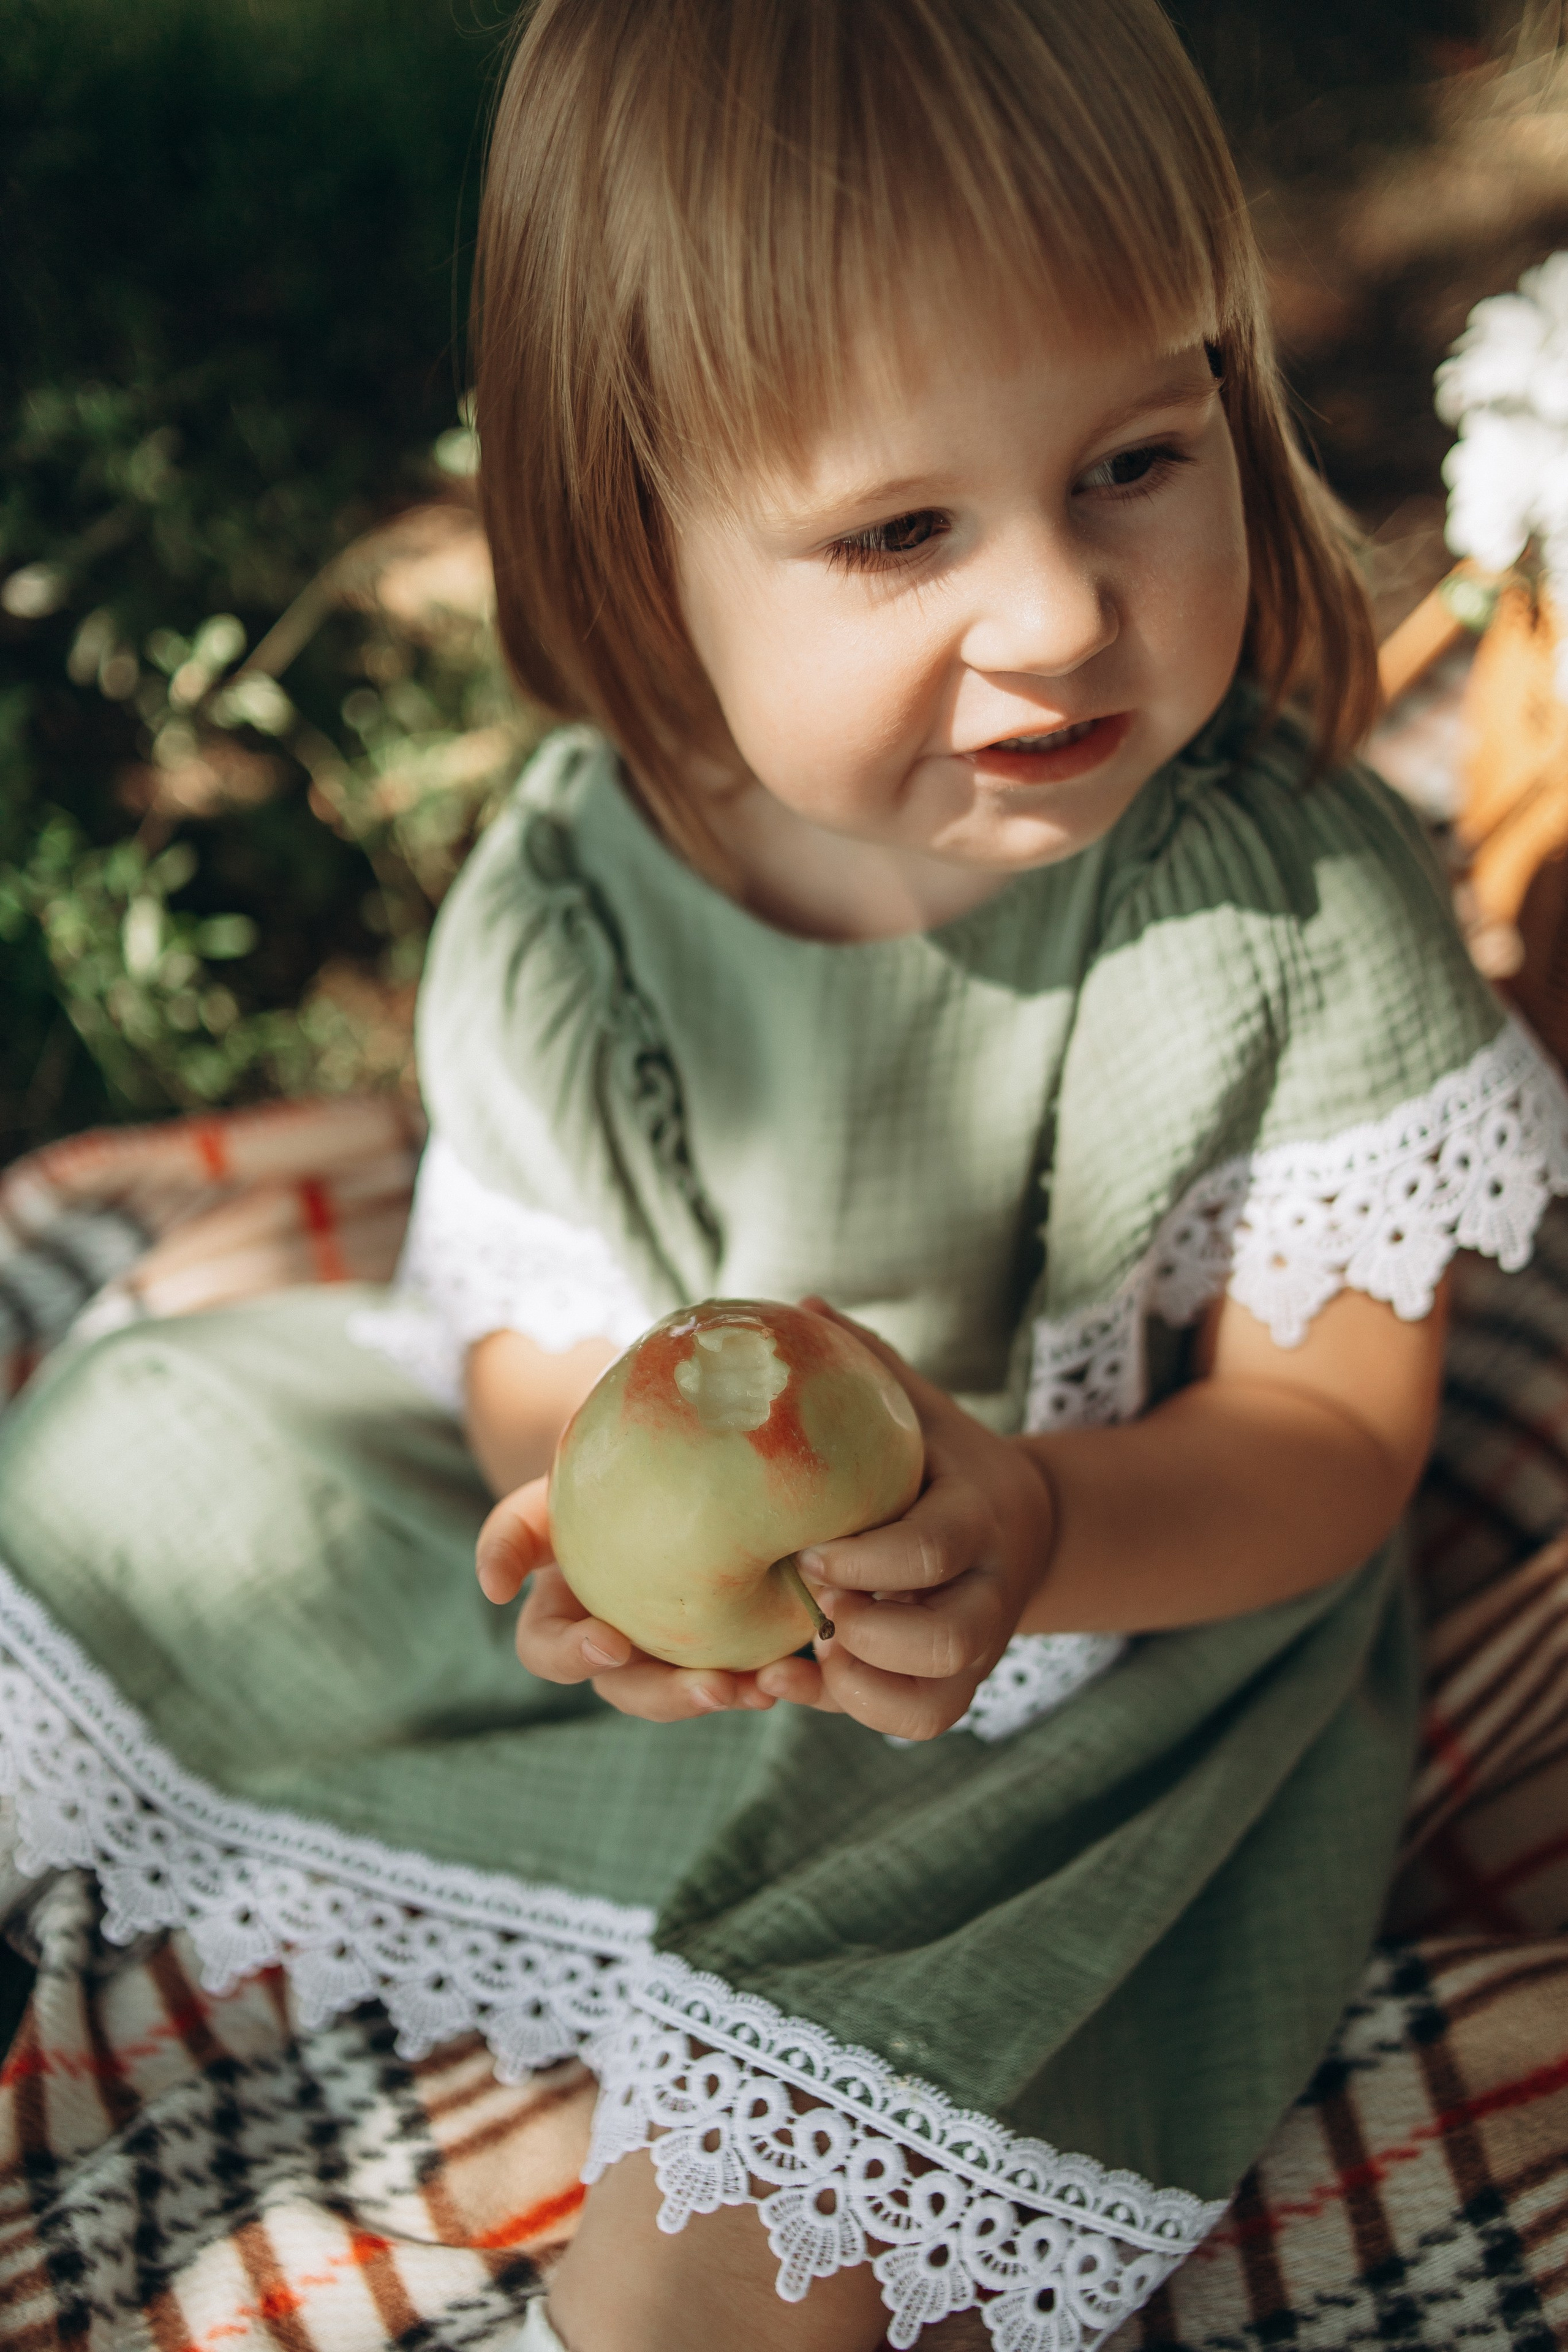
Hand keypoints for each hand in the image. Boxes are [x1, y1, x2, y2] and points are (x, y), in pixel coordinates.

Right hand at [476, 1477, 819, 1721]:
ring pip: (692, 1691)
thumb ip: (514, 1531)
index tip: (610, 1641)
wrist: (666, 1457)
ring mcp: (673, 1649)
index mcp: (564, 1615)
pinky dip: (773, 1679)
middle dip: (668, 1697)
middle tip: (712, 1686)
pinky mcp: (730, 1641)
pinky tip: (797, 1671)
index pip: (548, 1651)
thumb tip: (492, 1589)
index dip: (573, 1655)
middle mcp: (617, 1644)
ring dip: (726, 1695)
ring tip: (764, 1688)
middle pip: (629, 1689)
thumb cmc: (595, 1472)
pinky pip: (748, 1672)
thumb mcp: (549, 1488)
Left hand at [791, 1301, 1056, 1739]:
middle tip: (813, 1602)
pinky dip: (855, 1711)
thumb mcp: (919, 1406)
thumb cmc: (942, 1457)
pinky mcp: (957, 1683)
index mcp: (979, 1512)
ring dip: (859, 1688)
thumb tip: (799, 1306)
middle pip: (953, 1639)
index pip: (938, 1547)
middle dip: (873, 1633)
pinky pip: (916, 1722)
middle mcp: (989, 1588)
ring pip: (935, 1700)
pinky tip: (795, 1678)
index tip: (809, 1552)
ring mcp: (979, 1644)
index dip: (871, 1561)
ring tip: (798, 1653)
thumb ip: (869, 1362)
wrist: (1023, 1524)